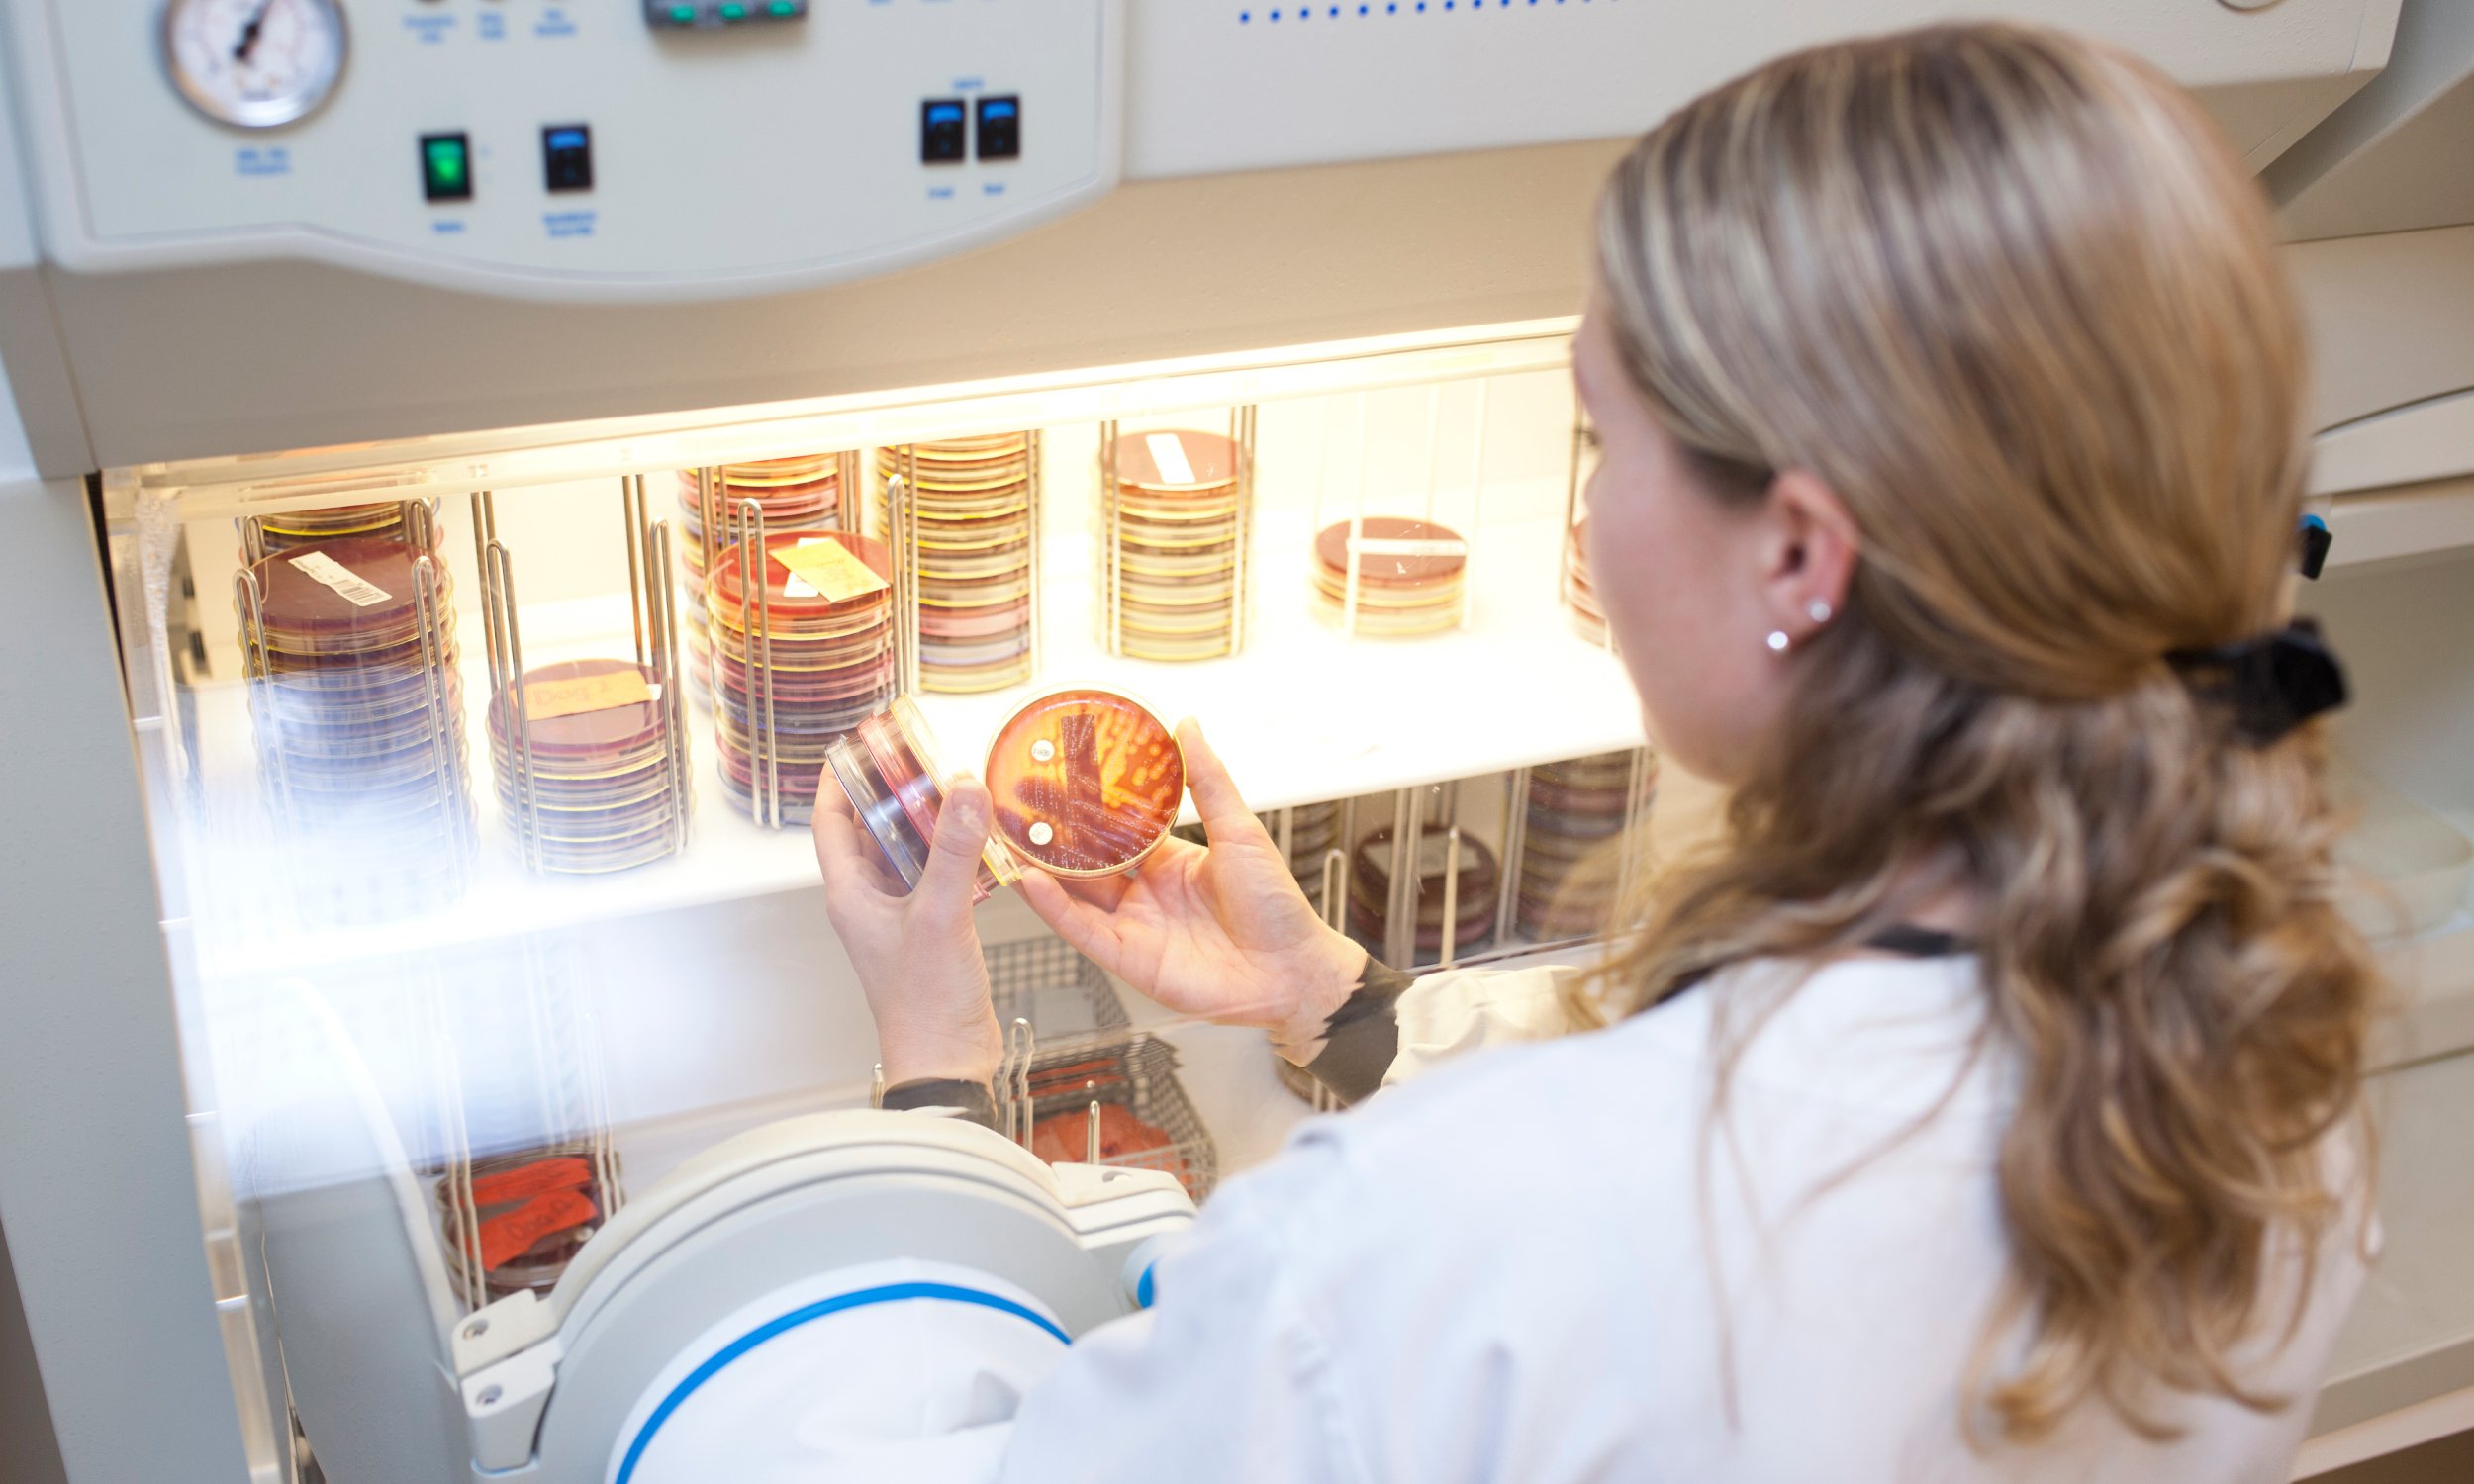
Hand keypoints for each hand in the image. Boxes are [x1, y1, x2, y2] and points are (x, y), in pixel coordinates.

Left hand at [812, 775, 1003, 1087]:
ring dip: (932, 824)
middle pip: (875, 831)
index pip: (831, 823)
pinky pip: (940, 878)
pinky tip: (985, 843)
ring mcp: (903, 916)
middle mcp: (871, 902)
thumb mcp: (940, 915)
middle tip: (924, 759)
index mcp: (851, 895)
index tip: (859, 745)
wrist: (947, 1061)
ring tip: (959, 792)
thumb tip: (963, 789)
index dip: (841, 781)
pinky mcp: (934, 929)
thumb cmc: (922, 1005)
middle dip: (898, 795)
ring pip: (911, 853)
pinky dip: (958, 856)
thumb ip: (953, 850)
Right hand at [1016, 720, 1366, 1062]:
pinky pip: (1083, 931)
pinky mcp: (1129, 960)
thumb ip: (1208, 782)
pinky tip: (1032, 883)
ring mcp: (1135, 926)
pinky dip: (1055, 909)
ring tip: (1010, 840)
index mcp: (1169, 861)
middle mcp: (1146, 893)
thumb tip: (1188, 726)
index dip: (1086, 805)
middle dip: (1051, 835)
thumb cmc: (1277, 907)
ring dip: (1041, 870)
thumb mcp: (1240, 831)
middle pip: (1086, 861)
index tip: (1057, 775)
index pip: (1115, 828)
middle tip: (1017, 804)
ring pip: (1075, 895)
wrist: (1294, 972)